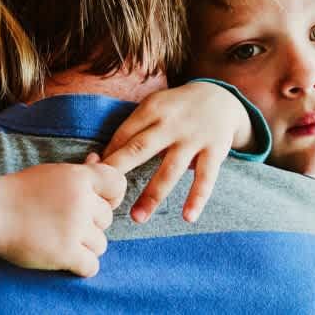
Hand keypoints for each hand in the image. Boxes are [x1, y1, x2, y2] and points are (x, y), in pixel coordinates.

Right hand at [0, 154, 125, 277]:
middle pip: (108, 218)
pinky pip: (91, 266)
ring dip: (85, 246)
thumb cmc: (20, 192)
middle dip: (92, 224)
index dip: (112, 197)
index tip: (98, 203)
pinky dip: (81, 266)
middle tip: (68, 224)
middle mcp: (81, 201)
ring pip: (101, 244)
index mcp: (80, 178)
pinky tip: (68, 259)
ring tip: (63, 240)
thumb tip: (97, 158)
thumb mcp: (52, 173)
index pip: (118, 184)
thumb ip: (80, 171)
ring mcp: (74, 228)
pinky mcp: (64, 253)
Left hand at [101, 82, 252, 222]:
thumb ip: (133, 130)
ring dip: (152, 195)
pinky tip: (188, 217)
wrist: (220, 97)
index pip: (123, 136)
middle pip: (140, 149)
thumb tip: (101, 160)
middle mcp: (171, 123)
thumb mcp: (155, 107)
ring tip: (137, 218)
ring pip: (170, 170)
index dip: (107, 158)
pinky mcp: (214, 151)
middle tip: (103, 197)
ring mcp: (194, 138)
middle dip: (119, 172)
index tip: (94, 180)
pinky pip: (206, 178)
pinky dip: (197, 198)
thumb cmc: (176, 109)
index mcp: (152, 109)